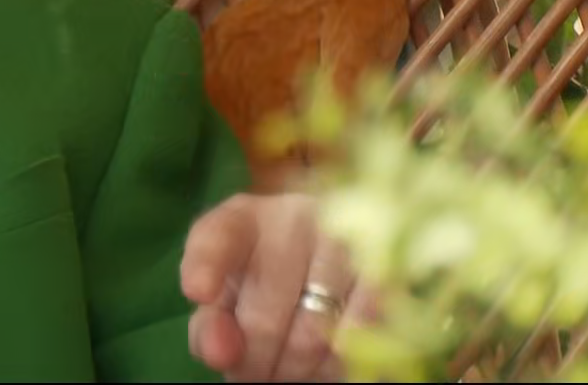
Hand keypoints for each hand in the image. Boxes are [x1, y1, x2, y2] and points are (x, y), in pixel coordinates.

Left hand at [180, 192, 373, 381]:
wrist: (339, 257)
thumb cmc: (267, 279)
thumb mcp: (230, 297)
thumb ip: (211, 326)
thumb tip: (220, 353)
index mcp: (243, 219)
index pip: (219, 236)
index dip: (206, 265)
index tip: (197, 292)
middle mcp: (296, 218)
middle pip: (264, 317)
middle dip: (255, 362)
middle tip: (253, 376)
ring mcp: (348, 241)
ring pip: (314, 337)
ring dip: (296, 370)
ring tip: (288, 371)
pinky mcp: (389, 273)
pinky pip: (359, 340)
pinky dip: (337, 366)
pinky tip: (325, 365)